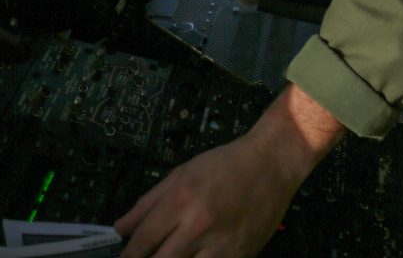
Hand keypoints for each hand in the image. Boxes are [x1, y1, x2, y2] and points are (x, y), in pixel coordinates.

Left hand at [115, 135, 294, 257]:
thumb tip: (121, 228)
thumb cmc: (225, 164)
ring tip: (171, 256)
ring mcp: (221, 245)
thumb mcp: (182, 173)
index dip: (128, 256)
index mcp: (182, 199)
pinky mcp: (240, 257)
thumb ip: (148, 202)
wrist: (271, 163)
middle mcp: (199, 225)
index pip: (143, 241)